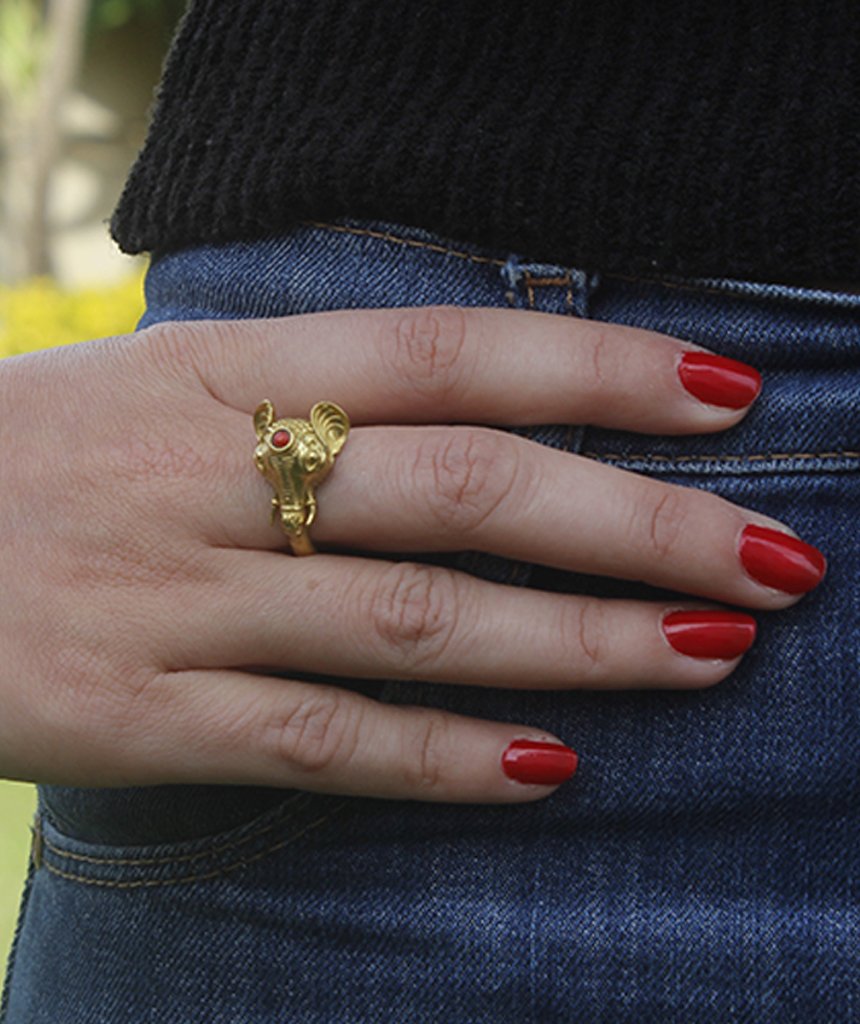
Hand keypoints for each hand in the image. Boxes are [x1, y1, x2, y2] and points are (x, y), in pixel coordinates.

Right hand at [0, 307, 824, 801]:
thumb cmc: (37, 455)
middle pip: (468, 489)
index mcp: (219, 368)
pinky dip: (447, 760)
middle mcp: (210, 476)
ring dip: (582, 646)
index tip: (725, 396)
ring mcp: (176, 601)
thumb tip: (474, 406)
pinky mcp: (139, 719)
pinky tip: (552, 771)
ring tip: (711, 655)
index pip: (450, 353)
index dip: (598, 369)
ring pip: (418, 623)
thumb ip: (305, 393)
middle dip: (638, 524)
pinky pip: (323, 744)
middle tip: (776, 556)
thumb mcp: (161, 382)